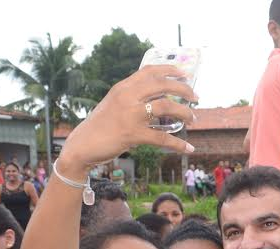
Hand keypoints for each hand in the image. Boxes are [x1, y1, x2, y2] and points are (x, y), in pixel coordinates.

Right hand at [57, 65, 197, 173]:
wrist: (82, 145)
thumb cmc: (101, 126)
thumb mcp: (114, 104)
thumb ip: (132, 98)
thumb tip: (158, 99)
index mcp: (123, 87)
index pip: (149, 71)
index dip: (170, 69)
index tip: (185, 74)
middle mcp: (127, 97)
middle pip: (162, 85)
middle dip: (184, 90)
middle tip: (196, 98)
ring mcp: (130, 115)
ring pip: (166, 107)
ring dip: (185, 112)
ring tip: (193, 119)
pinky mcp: (132, 135)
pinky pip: (162, 138)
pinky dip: (178, 144)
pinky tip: (188, 148)